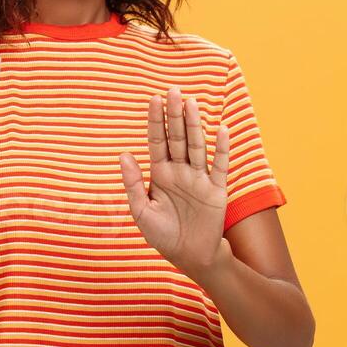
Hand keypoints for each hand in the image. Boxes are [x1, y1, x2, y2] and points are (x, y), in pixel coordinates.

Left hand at [119, 88, 230, 277]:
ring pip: (197, 146)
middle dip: (175, 115)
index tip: (154, 99)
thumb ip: (133, 183)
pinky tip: (221, 129)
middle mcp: (180, 171)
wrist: (190, 256)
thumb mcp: (141, 212)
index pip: (157, 141)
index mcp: (160, 174)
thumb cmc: (163, 235)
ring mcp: (199, 178)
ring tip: (191, 103)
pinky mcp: (216, 190)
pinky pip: (220, 166)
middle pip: (178, 137)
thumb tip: (123, 154)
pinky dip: (222, 148)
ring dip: (195, 125)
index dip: (156, 120)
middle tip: (173, 90)